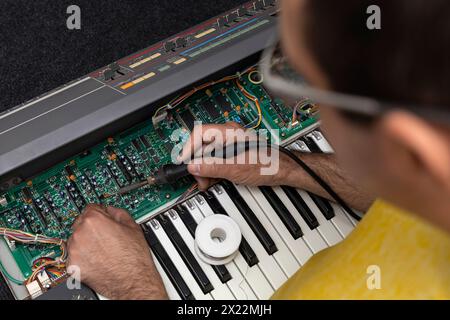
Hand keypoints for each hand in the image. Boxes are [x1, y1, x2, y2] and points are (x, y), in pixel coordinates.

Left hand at [67, 204, 166, 299]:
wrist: (133, 281)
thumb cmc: (135, 258)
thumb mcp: (133, 227)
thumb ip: (119, 213)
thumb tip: (113, 211)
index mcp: (95, 220)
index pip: (90, 208)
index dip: (99, 212)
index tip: (101, 217)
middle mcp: (80, 233)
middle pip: (80, 223)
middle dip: (91, 227)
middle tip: (104, 236)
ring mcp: (74, 250)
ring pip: (75, 240)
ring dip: (85, 242)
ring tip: (101, 249)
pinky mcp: (72, 266)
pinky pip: (74, 256)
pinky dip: (82, 257)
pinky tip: (96, 259)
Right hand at [179, 122, 300, 189]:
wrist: (284, 169)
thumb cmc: (267, 165)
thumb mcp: (235, 168)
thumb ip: (212, 167)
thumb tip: (193, 167)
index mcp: (228, 133)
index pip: (199, 133)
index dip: (188, 148)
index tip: (183, 163)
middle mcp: (229, 134)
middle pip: (203, 145)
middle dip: (198, 163)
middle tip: (199, 178)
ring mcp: (232, 142)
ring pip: (209, 153)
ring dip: (205, 168)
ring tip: (208, 182)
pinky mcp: (235, 151)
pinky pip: (218, 158)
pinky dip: (214, 169)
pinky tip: (216, 178)